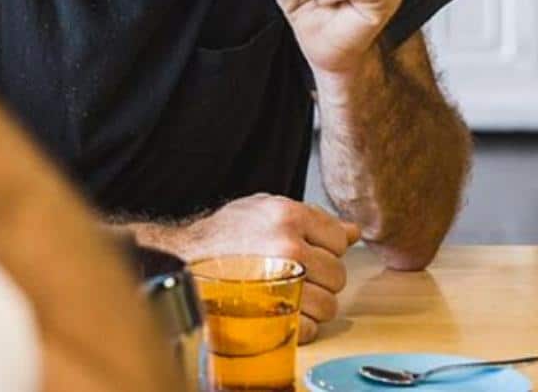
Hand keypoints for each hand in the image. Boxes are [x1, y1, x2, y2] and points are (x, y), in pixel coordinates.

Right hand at [147, 194, 360, 343]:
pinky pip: (310, 328)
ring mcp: (281, 281)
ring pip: (329, 306)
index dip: (325, 247)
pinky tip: (279, 310)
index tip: (306, 250)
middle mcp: (287, 244)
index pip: (339, 239)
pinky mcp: (272, 313)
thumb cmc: (225, 234)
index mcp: (288, 214)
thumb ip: (311, 217)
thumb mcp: (264, 209)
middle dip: (321, 279)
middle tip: (294, 273)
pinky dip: (299, 326)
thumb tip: (352, 231)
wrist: (185, 258)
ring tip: (286, 292)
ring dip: (312, 305)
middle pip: (338, 275)